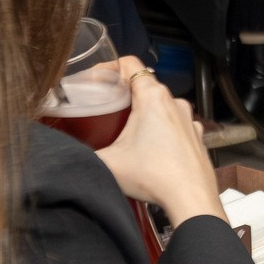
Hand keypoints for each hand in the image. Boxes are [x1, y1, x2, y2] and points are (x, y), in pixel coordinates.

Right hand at [94, 57, 224, 226]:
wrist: (190, 199)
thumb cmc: (153, 177)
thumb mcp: (108, 162)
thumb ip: (84, 152)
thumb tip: (67, 151)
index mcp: (153, 97)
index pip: (129, 64)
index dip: (108, 68)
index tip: (95, 81)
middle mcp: (174, 102)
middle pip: (144, 84)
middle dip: (123, 93)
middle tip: (104, 107)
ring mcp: (189, 120)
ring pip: (161, 105)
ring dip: (144, 112)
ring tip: (126, 128)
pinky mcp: (196, 137)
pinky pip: (175, 124)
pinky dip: (161, 129)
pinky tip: (150, 147)